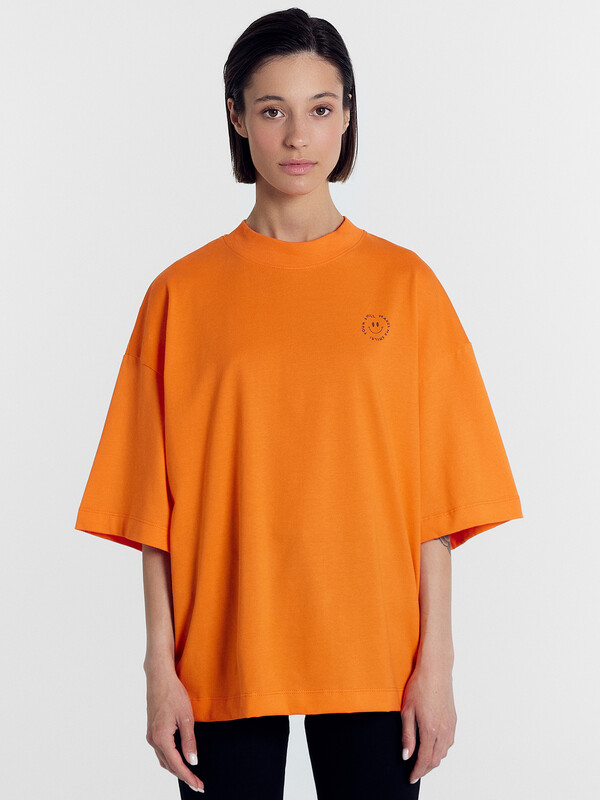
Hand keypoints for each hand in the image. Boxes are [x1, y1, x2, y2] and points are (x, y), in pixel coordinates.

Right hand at [145, 667, 204, 792]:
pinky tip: (180, 759)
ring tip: (191, 775)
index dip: (189, 777)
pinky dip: (171, 759)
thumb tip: (193, 761)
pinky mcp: (152, 731)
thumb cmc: (173, 694)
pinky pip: (161, 751)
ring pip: (164, 760)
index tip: (199, 786)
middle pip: (169, 765)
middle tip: (198, 784)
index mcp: (161, 737)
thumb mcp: (186, 717)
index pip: (176, 764)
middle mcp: (153, 739)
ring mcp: (151, 736)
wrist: (159, 678)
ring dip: (176, 769)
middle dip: (184, 776)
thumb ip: (189, 741)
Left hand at [400, 661, 456, 783]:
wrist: (436, 670)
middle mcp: (443, 731)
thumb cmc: (419, 686)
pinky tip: (433, 746)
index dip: (417, 771)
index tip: (411, 777)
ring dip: (434, 760)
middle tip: (415, 772)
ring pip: (444, 752)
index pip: (424, 760)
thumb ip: (407, 736)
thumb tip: (406, 755)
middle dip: (425, 769)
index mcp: (430, 730)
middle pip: (436, 759)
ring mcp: (450, 726)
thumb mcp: (407, 711)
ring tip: (422, 761)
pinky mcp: (453, 720)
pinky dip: (441, 750)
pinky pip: (449, 742)